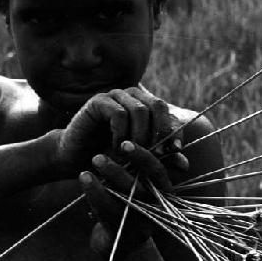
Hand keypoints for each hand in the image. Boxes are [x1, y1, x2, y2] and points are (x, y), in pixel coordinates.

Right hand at [55, 87, 183, 173]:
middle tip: (157, 154)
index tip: (176, 150)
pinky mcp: (98, 101)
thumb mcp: (139, 161)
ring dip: (140, 136)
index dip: (174, 131)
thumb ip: (160, 160)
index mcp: (146, 105)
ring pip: (139, 110)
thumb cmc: (110, 159)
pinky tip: (117, 149)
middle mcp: (132, 96)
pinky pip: (119, 113)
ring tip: (133, 155)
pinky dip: (122, 134)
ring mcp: (115, 95)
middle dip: (160, 132)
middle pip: (157, 105)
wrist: (76, 158)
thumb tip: (185, 165)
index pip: (168, 113)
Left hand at [79, 140, 180, 256]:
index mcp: (163, 191)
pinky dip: (95, 191)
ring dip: (112, 173)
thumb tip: (141, 130)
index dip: (145, 155)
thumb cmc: (130, 203)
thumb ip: (142, 164)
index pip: (159, 170)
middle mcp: (156, 206)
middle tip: (118, 143)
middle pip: (148, 182)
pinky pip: (108, 209)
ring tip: (95, 157)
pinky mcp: (121, 232)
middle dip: (133, 161)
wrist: (120, 242)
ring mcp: (140, 221)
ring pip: (128, 195)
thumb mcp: (140, 184)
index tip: (126, 141)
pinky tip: (84, 176)